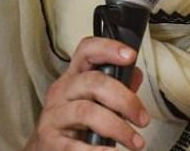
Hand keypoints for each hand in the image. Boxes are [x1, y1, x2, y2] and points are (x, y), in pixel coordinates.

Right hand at [25, 37, 148, 149]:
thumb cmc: (75, 123)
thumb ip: (117, 88)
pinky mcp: (50, 141)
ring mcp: (53, 116)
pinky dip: (97, 150)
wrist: (47, 149)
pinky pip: (74, 145)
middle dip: (125, 100)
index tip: (130, 56)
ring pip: (86, 112)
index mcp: (73, 78)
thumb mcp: (95, 101)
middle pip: (93, 82)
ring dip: (118, 128)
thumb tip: (136, 73)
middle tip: (142, 118)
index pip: (86, 51)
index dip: (108, 48)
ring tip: (135, 142)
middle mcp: (61, 92)